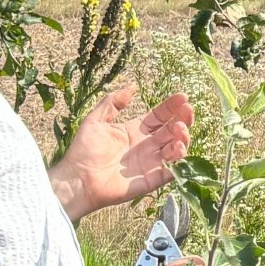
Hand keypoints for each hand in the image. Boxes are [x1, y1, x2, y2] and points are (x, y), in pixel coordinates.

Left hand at [50, 85, 193, 222]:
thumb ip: (113, 102)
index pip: (159, 117)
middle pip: (171, 131)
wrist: (77, 179)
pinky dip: (179, 160)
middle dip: (183, 119)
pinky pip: (171, 170)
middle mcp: (146, 146)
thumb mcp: (95, 120)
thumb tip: (132, 86)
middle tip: (188, 110)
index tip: (182, 97)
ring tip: (181, 128)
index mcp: (134, 131)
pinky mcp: (152, 179)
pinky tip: (178, 148)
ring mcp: (150, 163)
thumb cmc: (84, 151)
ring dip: (183, 137)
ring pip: (175, 149)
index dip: (171, 107)